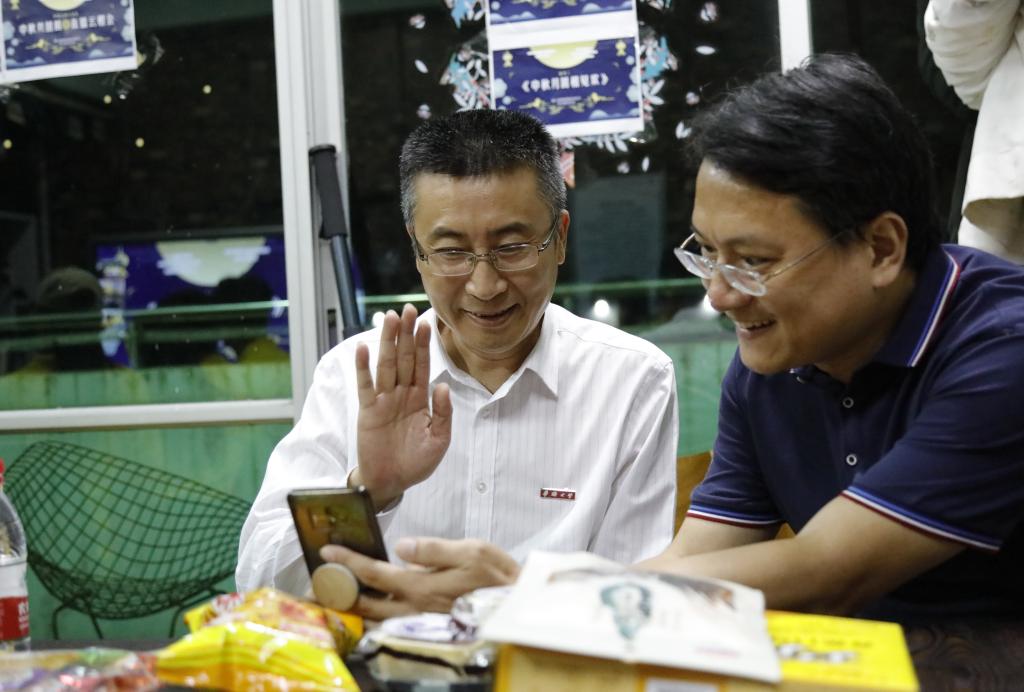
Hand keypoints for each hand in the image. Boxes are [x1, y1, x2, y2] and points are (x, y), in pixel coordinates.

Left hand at [320, 538, 520, 620]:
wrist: (520, 607)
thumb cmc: (499, 578)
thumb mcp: (473, 551)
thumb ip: (434, 549)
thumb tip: (401, 546)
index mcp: (422, 587)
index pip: (375, 574)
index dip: (349, 561)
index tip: (327, 551)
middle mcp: (416, 609)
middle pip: (366, 604)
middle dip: (338, 593)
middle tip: (314, 586)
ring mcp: (421, 623)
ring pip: (376, 620)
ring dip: (352, 609)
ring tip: (332, 599)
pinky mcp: (428, 629)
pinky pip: (391, 626)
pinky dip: (373, 619)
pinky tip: (367, 611)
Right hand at [354, 304, 452, 507]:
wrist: (391, 483)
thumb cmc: (415, 462)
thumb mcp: (439, 441)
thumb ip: (443, 414)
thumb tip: (443, 385)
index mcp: (421, 399)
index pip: (423, 365)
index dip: (424, 344)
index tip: (426, 322)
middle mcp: (402, 394)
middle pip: (405, 358)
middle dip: (406, 334)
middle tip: (406, 309)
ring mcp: (384, 400)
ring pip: (386, 365)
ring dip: (387, 342)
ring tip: (388, 319)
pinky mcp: (368, 410)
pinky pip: (366, 385)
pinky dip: (363, 367)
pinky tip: (363, 348)